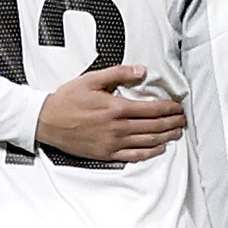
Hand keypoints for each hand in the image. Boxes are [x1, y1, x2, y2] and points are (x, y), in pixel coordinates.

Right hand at [34, 62, 189, 164]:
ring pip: (149, 141)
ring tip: (176, 132)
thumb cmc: (66, 101)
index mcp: (116, 108)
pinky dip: (150, 152)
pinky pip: (134, 156)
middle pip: (155, 126)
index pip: (153, 109)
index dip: (170, 108)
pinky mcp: (106, 154)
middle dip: (173, 122)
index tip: (178, 107)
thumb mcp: (91, 79)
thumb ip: (119, 73)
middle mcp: (118, 127)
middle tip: (182, 119)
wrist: (45, 121)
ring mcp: (113, 142)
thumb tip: (141, 71)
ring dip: (167, 137)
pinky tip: (158, 148)